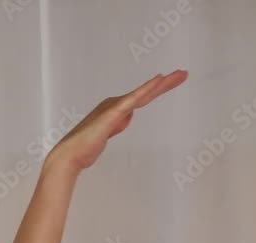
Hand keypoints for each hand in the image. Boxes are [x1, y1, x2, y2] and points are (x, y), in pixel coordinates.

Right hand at [46, 71, 187, 172]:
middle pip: (146, 92)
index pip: (142, 98)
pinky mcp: (113, 113)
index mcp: (115, 108)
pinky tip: (158, 80)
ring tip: (179, 75)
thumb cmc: (86, 147)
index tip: (173, 82)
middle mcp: (116, 103)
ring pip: (143, 93)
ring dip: (162, 84)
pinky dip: (146, 89)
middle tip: (184, 74)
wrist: (71, 155)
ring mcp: (114, 106)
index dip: (158, 90)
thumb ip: (118, 123)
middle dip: (166, 83)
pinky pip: (134, 98)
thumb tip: (129, 115)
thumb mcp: (108, 133)